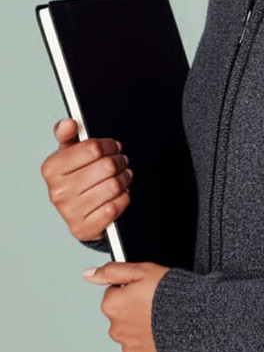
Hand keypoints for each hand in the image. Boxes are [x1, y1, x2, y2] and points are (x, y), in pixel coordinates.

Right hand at [40, 118, 132, 242]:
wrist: (79, 213)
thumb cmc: (76, 177)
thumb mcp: (70, 153)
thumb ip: (68, 134)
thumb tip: (68, 123)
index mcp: (51, 168)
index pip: (93, 148)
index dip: (109, 145)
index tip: (113, 147)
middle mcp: (57, 191)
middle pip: (107, 167)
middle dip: (120, 162)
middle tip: (121, 162)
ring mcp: (69, 212)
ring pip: (114, 186)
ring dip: (125, 179)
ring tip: (122, 177)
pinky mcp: (83, 228)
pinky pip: (116, 206)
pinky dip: (123, 198)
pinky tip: (118, 195)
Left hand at [82, 261, 170, 351]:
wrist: (196, 318)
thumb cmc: (171, 293)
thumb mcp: (142, 270)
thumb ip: (112, 271)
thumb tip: (89, 274)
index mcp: (113, 305)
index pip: (114, 294)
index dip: (132, 289)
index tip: (146, 289)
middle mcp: (116, 329)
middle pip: (121, 315)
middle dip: (135, 309)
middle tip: (156, 303)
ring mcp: (129, 348)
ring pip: (131, 334)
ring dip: (143, 327)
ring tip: (163, 319)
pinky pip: (143, 351)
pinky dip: (151, 344)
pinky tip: (164, 334)